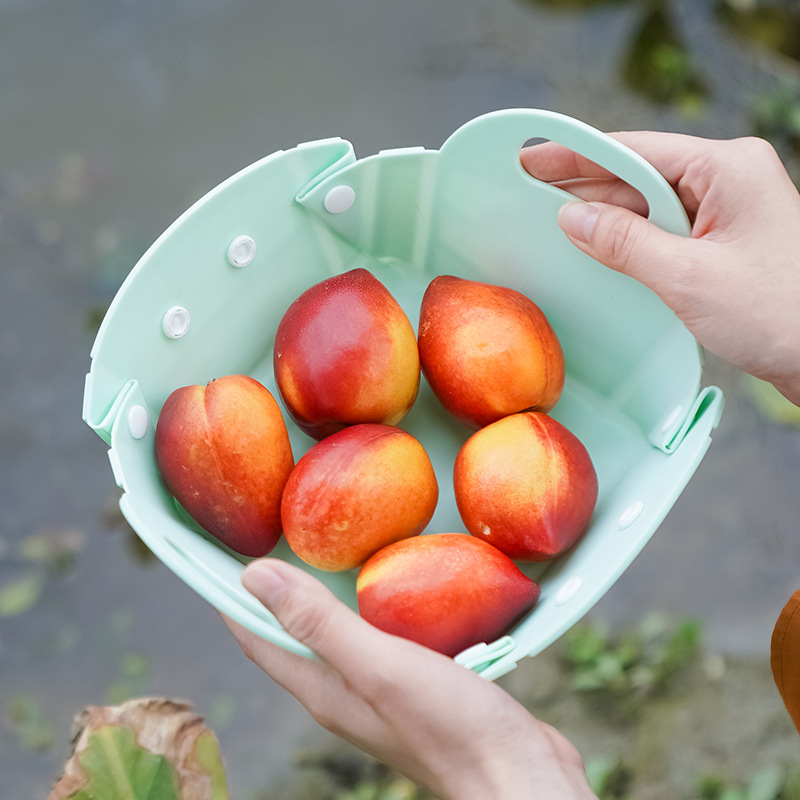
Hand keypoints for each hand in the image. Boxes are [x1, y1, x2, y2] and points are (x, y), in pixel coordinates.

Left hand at [223, 558, 596, 799]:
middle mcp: (342, 691)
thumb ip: (320, 625)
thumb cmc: (449, 724)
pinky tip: (389, 584)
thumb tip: (253, 577)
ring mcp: (377, 689)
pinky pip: (375, 636)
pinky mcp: (412, 684)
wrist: (516, 772)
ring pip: (334, 634)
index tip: (219, 551)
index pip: (257, 638)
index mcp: (322, 689)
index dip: (233, 596)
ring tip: (325, 547)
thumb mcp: (379, 665)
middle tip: (273, 534)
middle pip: (290, 634)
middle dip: (274, 590)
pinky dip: (368, 606)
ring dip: (322, 595)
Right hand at [521, 133, 799, 404]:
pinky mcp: (727, 244)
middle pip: (641, 175)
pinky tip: (600, 249)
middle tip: (531, 188)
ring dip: (608, 216)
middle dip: (587, 184)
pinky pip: (668, 232)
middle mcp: (730, 180)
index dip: (577, 156)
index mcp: (728, 168)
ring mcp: (730, 212)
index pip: (636, 151)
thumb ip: (625, 243)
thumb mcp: (688, 276)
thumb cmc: (779, 314)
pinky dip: (633, 241)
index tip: (534, 161)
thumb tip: (572, 217)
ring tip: (553, 220)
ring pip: (653, 205)